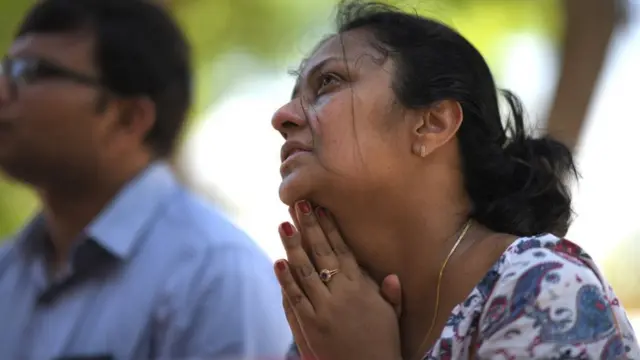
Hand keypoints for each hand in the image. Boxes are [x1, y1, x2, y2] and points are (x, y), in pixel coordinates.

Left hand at [274, 200, 402, 359]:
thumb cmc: (382, 343)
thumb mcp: (392, 315)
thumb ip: (390, 294)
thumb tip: (390, 275)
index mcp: (362, 288)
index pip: (342, 250)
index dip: (330, 229)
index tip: (321, 209)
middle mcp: (342, 294)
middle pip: (322, 253)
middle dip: (309, 227)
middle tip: (299, 204)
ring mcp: (325, 309)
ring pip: (305, 271)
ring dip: (293, 246)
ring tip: (283, 225)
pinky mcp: (311, 325)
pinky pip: (295, 298)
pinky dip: (286, 280)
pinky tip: (278, 262)